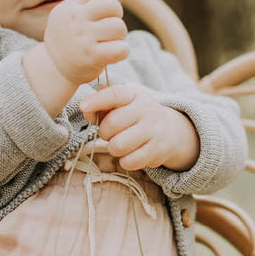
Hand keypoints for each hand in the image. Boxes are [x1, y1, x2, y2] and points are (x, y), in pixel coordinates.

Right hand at [44, 0, 128, 84]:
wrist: (53, 69)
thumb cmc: (64, 38)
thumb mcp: (66, 13)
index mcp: (70, 6)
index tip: (98, 10)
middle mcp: (76, 20)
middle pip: (111, 5)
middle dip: (115, 15)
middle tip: (109, 25)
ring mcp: (84, 38)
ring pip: (119, 27)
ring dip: (119, 35)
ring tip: (110, 41)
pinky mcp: (92, 56)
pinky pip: (121, 48)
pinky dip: (122, 51)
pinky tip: (114, 53)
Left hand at [79, 85, 199, 170]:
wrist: (171, 131)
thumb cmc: (136, 116)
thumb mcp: (123, 104)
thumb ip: (102, 105)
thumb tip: (85, 109)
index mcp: (134, 95)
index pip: (115, 94)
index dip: (97, 101)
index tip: (82, 107)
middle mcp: (147, 110)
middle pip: (112, 124)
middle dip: (104, 133)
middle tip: (110, 134)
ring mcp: (154, 130)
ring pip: (118, 146)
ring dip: (113, 148)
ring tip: (121, 144)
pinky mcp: (158, 150)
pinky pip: (130, 161)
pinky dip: (125, 161)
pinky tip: (131, 154)